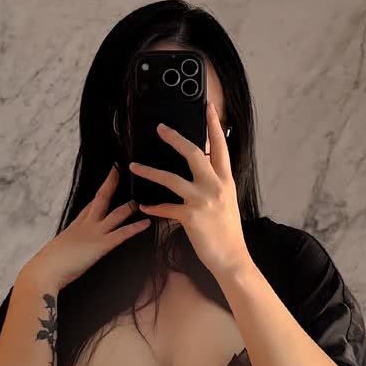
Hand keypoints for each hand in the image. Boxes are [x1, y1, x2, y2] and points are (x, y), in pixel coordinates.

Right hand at [19, 166, 149, 292]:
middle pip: (100, 199)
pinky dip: (135, 228)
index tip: (107, 183)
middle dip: (111, 183)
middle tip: (119, 170)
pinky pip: (121, 234)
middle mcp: (84, 226)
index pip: (89, 206)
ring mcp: (93, 234)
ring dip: (130, 206)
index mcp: (73, 228)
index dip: (99, 195)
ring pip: (116, 214)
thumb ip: (65, 251)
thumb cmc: (47, 268)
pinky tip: (146, 223)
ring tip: (142, 199)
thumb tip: (64, 257)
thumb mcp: (56, 254)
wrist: (43, 273)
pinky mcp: (100, 246)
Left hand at [129, 101, 251, 280]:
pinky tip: (143, 206)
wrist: (232, 257)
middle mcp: (216, 186)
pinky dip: (153, 207)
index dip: (214, 126)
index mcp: (225, 180)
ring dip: (150, 171)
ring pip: (171, 178)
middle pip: (194, 153)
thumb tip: (204, 163)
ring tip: (134, 166)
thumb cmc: (228, 230)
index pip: (220, 147)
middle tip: (160, 128)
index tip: (208, 108)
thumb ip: (216, 181)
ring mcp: (203, 200)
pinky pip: (165, 207)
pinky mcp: (190, 217)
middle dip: (175, 138)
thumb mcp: (227, 199)